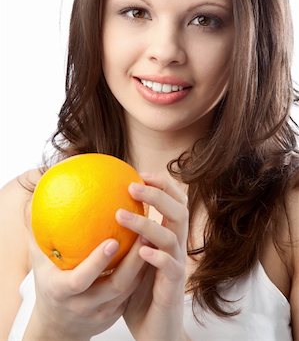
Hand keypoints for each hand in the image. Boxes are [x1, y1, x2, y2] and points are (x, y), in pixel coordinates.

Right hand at [24, 232, 146, 340]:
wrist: (57, 326)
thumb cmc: (48, 284)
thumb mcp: (39, 263)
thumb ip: (38, 235)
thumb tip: (34, 201)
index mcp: (62, 291)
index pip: (80, 280)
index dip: (97, 262)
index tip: (112, 240)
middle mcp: (83, 305)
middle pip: (114, 286)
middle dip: (132, 262)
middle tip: (144, 233)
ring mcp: (101, 313)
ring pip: (128, 291)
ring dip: (143, 266)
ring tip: (153, 238)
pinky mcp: (115, 315)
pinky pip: (132, 294)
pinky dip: (143, 274)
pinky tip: (151, 252)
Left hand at [117, 173, 188, 340]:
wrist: (156, 331)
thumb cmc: (140, 293)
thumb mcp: (131, 260)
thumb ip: (125, 239)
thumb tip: (98, 215)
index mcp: (167, 238)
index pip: (173, 203)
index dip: (162, 185)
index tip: (141, 172)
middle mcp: (175, 248)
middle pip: (178, 212)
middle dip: (159, 195)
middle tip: (134, 185)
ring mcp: (176, 267)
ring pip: (172, 236)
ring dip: (148, 223)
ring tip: (122, 215)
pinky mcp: (173, 289)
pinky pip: (170, 268)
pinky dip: (158, 256)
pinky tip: (142, 251)